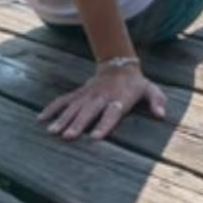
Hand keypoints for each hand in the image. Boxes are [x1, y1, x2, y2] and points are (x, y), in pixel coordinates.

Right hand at [38, 67, 166, 140]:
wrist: (119, 65)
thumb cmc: (136, 84)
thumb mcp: (150, 89)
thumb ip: (156, 101)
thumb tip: (161, 114)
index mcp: (118, 99)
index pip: (111, 113)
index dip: (104, 124)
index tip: (95, 137)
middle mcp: (101, 97)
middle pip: (88, 112)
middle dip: (77, 124)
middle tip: (68, 136)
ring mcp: (87, 95)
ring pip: (73, 107)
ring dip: (62, 119)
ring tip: (52, 132)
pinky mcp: (78, 93)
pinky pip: (63, 100)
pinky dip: (52, 108)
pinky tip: (41, 119)